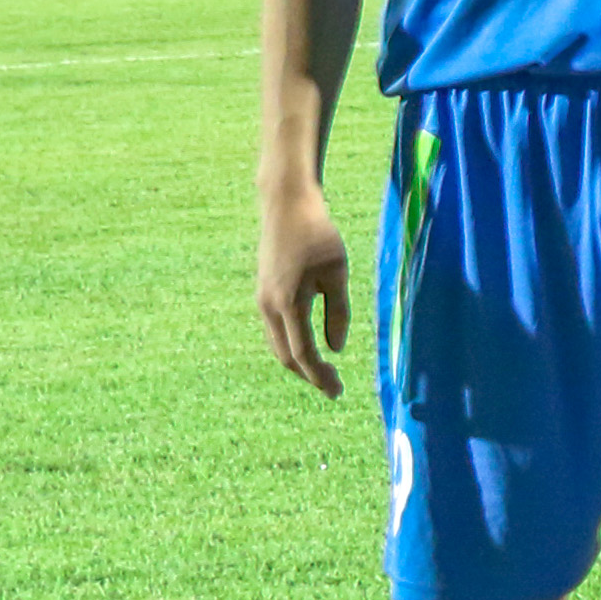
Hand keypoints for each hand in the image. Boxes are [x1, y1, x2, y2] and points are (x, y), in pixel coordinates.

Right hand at [256, 183, 350, 396]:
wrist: (286, 206)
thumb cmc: (319, 236)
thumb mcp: (337, 273)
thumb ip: (338, 312)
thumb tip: (336, 349)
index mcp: (289, 304)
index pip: (304, 354)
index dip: (320, 377)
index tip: (337, 392)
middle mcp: (269, 307)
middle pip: (286, 356)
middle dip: (310, 375)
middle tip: (334, 387)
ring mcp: (262, 300)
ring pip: (277, 345)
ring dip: (299, 362)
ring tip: (324, 372)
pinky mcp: (263, 293)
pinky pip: (275, 331)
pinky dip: (291, 345)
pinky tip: (309, 347)